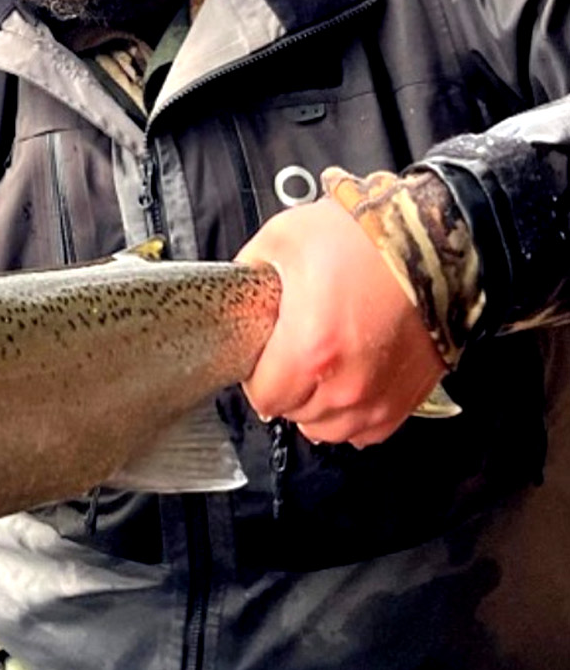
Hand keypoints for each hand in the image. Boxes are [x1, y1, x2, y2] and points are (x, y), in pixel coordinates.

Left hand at [236, 198, 445, 446]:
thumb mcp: (282, 240)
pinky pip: (368, 431)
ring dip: (318, 405)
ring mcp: (382, 396)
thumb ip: (248, 275)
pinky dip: (353, 414)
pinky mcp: (409, 398)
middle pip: (294, 414)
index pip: (263, 396)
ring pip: (330, 430)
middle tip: (294, 350)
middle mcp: (347, 383)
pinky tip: (349, 381)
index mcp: (310, 350)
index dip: (256, 374)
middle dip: (286, 386)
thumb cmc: (363, 238)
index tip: (263, 354)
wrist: (433, 238)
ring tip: (322, 366)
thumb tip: (236, 295)